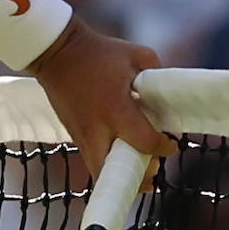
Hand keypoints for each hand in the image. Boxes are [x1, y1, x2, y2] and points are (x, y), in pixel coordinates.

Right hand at [29, 17, 175, 182]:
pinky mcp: (74, 136)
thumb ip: (158, 74)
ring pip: (101, 172)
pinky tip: (120, 160)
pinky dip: (108, 166)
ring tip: (139, 173)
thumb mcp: (136, 55)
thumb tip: (170, 93)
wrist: (57, 53)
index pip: (145, 141)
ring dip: (122, 176)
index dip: (163, 147)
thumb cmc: (98, 52)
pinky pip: (92, 161)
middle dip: (139, 177)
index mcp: (116, 109)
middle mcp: (97, 128)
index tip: (170, 143)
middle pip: (117, 172)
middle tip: (153, 169)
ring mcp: (82, 135)